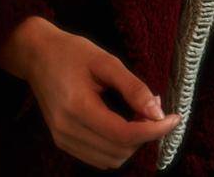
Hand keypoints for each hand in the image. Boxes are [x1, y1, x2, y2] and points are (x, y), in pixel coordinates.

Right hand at [0, 15, 179, 169]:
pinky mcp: (63, 141)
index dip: (155, 130)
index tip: (175, 118)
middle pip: (119, 150)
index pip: (123, 134)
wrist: (38, 57)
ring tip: (139, 114)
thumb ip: (134, 88)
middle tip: (155, 108)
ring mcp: (62, 139)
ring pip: (110, 159)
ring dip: (133, 142)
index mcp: (77, 108)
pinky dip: (118, 146)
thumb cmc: (73, 53)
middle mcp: (66, 130)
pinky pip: (98, 157)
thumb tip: (158, 112)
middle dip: (145, 134)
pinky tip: (125, 123)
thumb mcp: (107, 62)